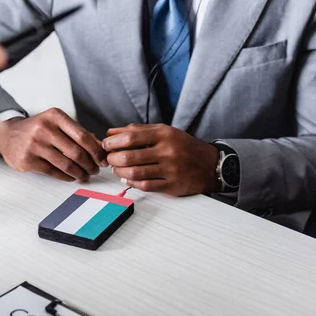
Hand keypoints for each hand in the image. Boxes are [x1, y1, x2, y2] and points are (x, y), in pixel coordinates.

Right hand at [0, 109, 107, 182]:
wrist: (7, 134)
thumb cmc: (37, 129)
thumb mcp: (55, 123)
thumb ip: (77, 132)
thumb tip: (100, 147)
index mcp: (55, 116)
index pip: (82, 135)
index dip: (96, 151)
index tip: (102, 160)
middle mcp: (44, 128)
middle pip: (76, 151)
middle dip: (90, 164)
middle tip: (95, 170)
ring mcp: (34, 144)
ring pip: (66, 164)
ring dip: (80, 173)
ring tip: (85, 176)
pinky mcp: (28, 160)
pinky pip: (53, 172)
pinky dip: (66, 177)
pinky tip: (72, 177)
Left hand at [103, 124, 218, 195]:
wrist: (210, 165)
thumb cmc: (182, 145)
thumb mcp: (164, 131)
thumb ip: (137, 130)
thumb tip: (111, 132)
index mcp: (164, 135)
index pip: (130, 138)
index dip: (112, 142)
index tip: (105, 145)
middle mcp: (167, 151)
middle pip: (129, 157)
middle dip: (113, 159)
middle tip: (109, 159)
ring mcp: (170, 170)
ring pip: (134, 173)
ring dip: (119, 172)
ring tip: (116, 169)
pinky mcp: (172, 186)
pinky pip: (145, 186)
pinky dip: (131, 183)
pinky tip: (127, 179)